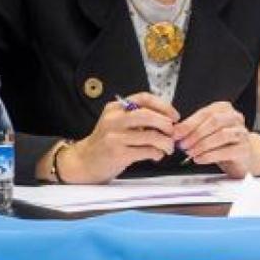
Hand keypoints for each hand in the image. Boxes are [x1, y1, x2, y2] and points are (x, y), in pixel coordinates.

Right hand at [60, 92, 177, 182]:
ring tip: (168, 147)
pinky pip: (147, 151)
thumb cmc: (108, 142)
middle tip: (172, 133)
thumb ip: (139, 118)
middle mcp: (113, 119)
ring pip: (151, 135)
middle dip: (166, 124)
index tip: (175, 116)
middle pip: (148, 115)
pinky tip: (156, 155)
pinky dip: (157, 153)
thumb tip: (169, 119)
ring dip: (166, 142)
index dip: (164, 106)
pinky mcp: (117, 153)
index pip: (144, 98)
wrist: (84, 161)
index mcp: (115, 108)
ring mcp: (114, 137)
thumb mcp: (118, 123)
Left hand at [173, 102, 259, 178]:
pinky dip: (209, 156)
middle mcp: (235, 118)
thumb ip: (192, 129)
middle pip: (214, 121)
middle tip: (182, 145)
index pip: (205, 113)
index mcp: (224, 109)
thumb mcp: (206, 131)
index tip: (176, 134)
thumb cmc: (222, 143)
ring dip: (202, 145)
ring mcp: (242, 133)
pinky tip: (199, 159)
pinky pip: (227, 151)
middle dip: (195, 134)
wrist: (242, 157)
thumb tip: (175, 132)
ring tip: (190, 153)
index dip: (188, 124)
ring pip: (221, 135)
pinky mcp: (244, 149)